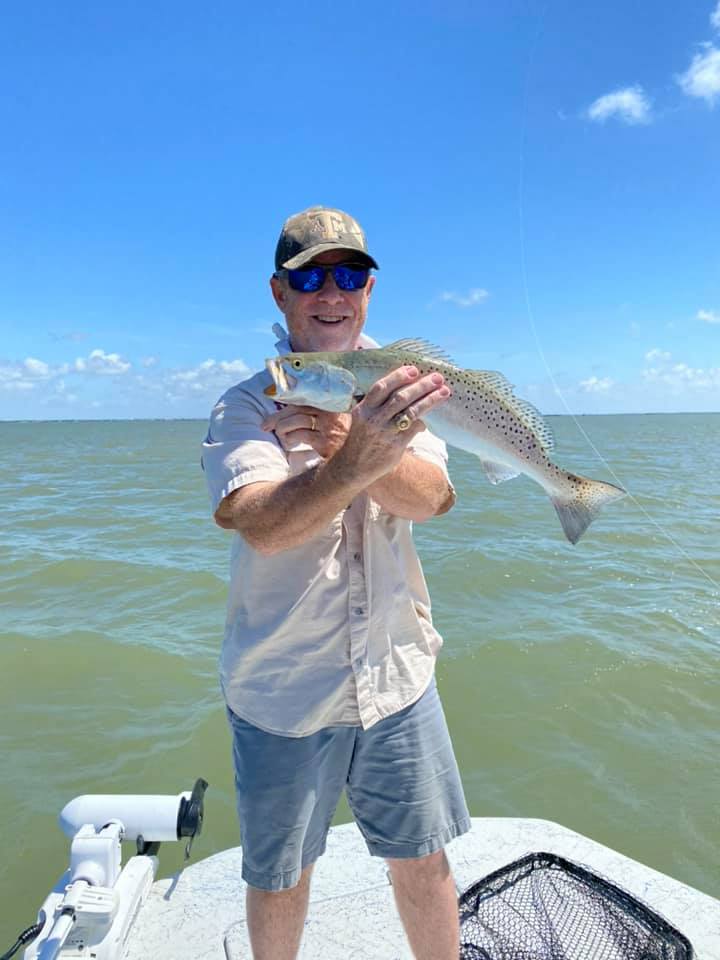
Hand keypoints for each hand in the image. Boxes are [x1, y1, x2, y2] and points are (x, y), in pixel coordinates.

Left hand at [262, 405, 351, 458]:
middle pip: (297, 409)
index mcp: (334, 404)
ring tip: (282, 437)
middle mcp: (333, 413)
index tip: (273, 408)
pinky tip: (289, 444)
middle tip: (265, 425)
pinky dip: (290, 439)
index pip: (304, 398)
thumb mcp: (338, 421)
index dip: (286, 403)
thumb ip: (322, 412)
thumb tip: (294, 407)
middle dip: (277, 417)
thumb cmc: (347, 441)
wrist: (360, 460)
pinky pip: (300, 435)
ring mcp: (330, 428)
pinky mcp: (326, 443)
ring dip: (282, 429)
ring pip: (296, 420)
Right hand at [332, 365, 450, 484]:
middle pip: (400, 397)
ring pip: (411, 411)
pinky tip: (430, 419)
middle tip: (437, 378)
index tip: (413, 369)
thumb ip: (375, 405)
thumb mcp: (361, 418)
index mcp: (363, 409)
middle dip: (421, 385)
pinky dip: (423, 422)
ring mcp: (385, 432)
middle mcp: (373, 419)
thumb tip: (401, 389)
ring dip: (429, 400)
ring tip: (444, 392)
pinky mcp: (396, 445)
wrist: (354, 466)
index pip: (381, 387)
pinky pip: (414, 428)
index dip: (398, 376)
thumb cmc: (362, 439)